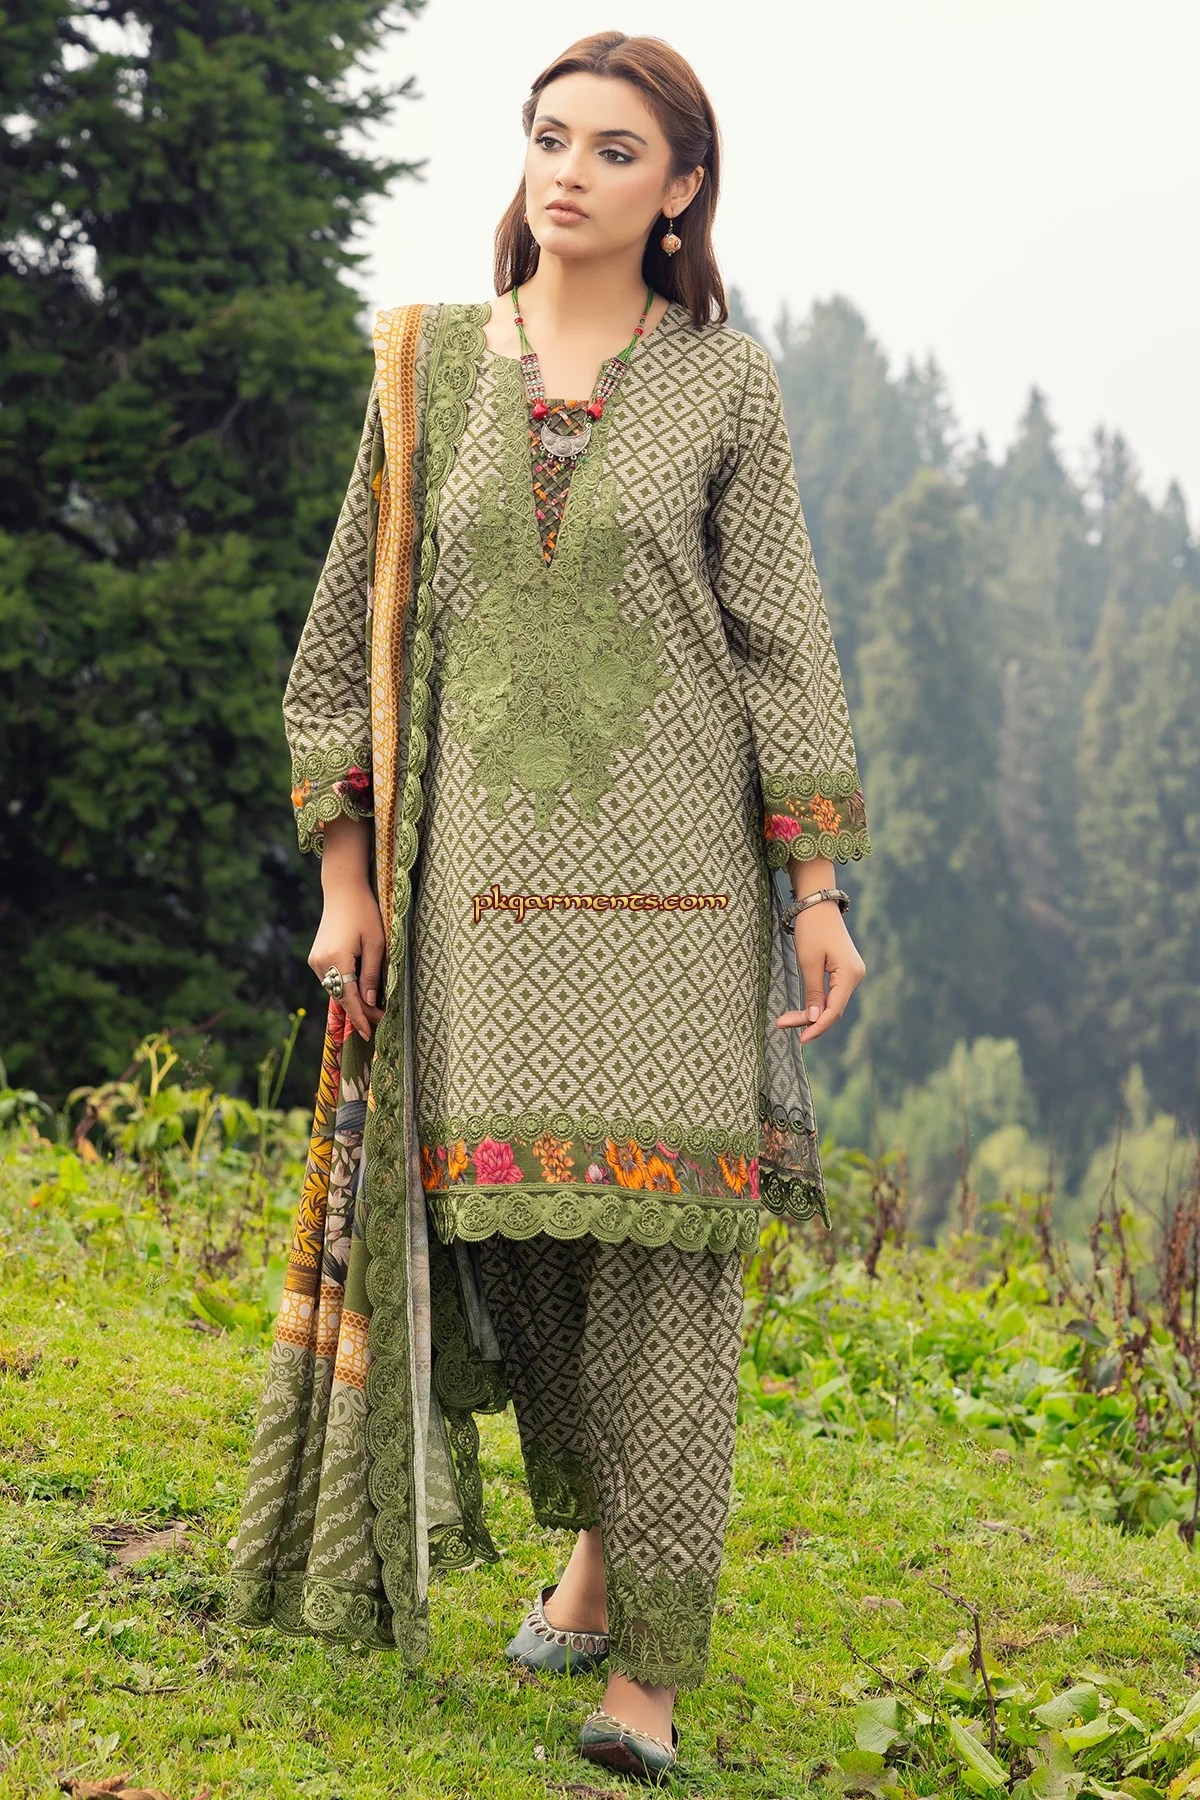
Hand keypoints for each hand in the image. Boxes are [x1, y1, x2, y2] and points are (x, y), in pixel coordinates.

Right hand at [308, 881, 386, 1042]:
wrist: (342, 892)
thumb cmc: (365, 913)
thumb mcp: (376, 944)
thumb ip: (371, 975)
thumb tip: (370, 1003)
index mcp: (337, 959)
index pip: (349, 998)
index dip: (361, 1018)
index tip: (371, 1034)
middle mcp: (320, 963)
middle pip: (341, 997)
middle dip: (360, 1010)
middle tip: (380, 1019)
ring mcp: (315, 960)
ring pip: (334, 990)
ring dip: (352, 1000)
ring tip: (373, 1008)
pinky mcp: (314, 957)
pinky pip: (330, 980)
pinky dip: (344, 988)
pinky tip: (359, 992)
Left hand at [776, 902, 866, 1044]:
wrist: (818, 904)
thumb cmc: (812, 929)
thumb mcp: (808, 961)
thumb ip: (813, 992)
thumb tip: (814, 1019)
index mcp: (850, 975)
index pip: (833, 1010)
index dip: (817, 1027)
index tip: (800, 1039)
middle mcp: (856, 976)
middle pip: (833, 1009)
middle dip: (808, 1020)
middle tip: (781, 1024)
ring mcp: (852, 973)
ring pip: (832, 1003)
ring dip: (811, 1012)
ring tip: (785, 1020)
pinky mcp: (845, 970)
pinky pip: (832, 993)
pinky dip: (816, 1002)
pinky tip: (801, 1010)